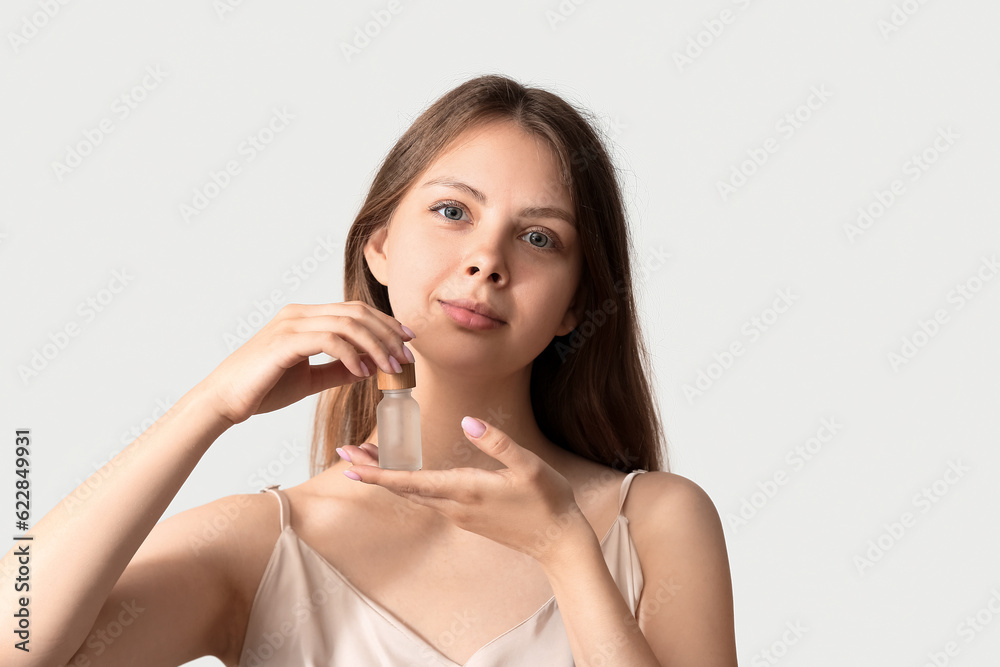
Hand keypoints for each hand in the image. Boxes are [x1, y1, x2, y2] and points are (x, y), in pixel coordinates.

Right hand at [200, 301, 414, 424]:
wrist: (224, 401)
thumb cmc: (262, 389)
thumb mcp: (308, 379)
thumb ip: (337, 369)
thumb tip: (368, 367)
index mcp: (304, 317)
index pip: (354, 310)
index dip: (385, 323)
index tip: (407, 341)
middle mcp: (299, 314)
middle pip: (356, 312)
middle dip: (388, 333)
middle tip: (407, 357)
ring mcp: (290, 324)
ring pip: (348, 324)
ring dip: (376, 346)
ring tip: (391, 368)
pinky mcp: (284, 342)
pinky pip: (329, 340)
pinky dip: (352, 354)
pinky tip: (363, 372)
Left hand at [339, 417, 592, 566]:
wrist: (559, 541)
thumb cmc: (547, 500)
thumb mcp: (528, 465)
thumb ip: (496, 443)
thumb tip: (468, 421)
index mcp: (466, 490)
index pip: (413, 482)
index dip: (381, 473)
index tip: (353, 466)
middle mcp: (455, 506)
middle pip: (405, 488)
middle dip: (373, 471)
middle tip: (344, 454)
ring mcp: (459, 514)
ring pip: (414, 494)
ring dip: (388, 477)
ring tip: (365, 459)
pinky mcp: (466, 516)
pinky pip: (428, 498)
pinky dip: (409, 484)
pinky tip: (405, 473)